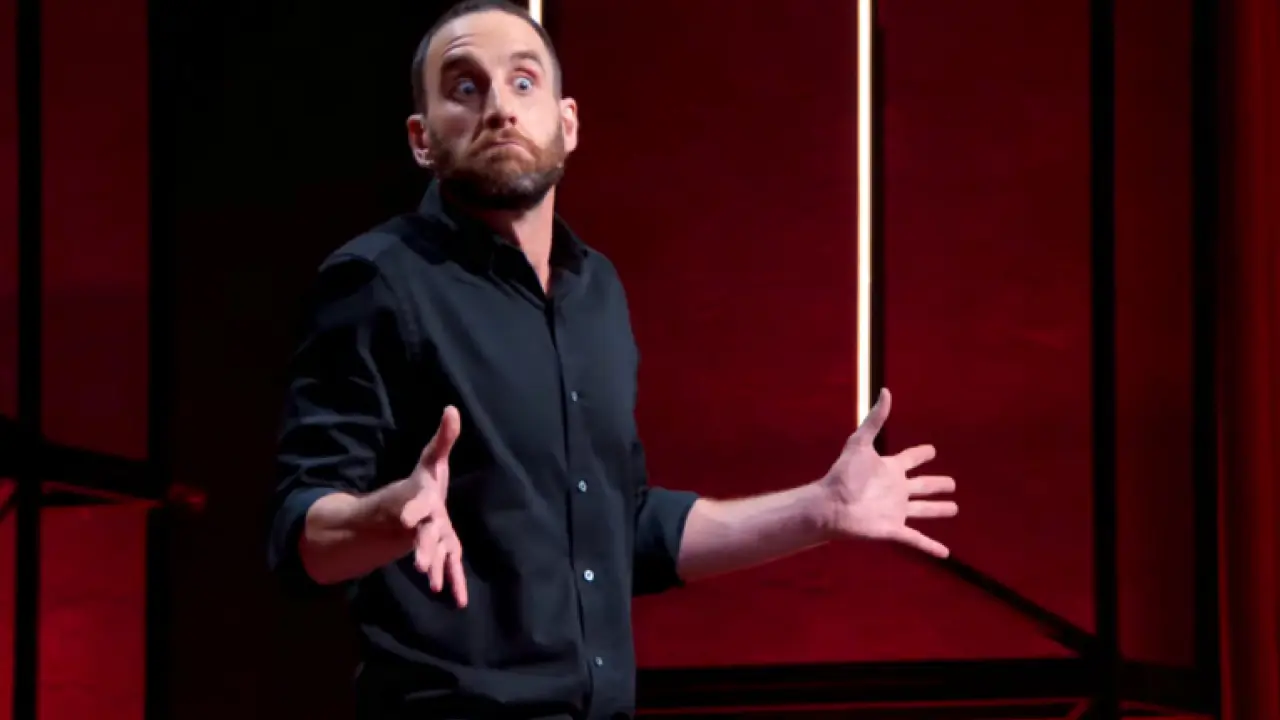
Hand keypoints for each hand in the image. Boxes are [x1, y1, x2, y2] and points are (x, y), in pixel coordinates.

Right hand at [399, 405, 467, 606]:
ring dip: (433, 567)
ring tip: (434, 584)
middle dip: (422, 547)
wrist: (405, 510)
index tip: (407, 518)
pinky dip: (454, 583)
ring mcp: (429, 538)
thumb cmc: (422, 484)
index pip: (417, 502)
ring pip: (432, 553)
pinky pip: (448, 568)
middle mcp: (423, 521)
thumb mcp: (430, 461)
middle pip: (422, 534)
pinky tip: (459, 601)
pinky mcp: (440, 551)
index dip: (412, 509)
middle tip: (420, 564)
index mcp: (421, 498)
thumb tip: (452, 409)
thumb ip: (443, 439)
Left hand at [819, 388, 957, 557]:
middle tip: (952, 484)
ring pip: (923, 510)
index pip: (910, 459)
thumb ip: (874, 419)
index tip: (931, 450)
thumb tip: (886, 392)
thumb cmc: (843, 474)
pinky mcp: (893, 528)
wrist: (830, 506)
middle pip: (922, 486)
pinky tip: (945, 553)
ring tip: (954, 508)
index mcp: (890, 469)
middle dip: (937, 485)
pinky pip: (917, 540)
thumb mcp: (859, 443)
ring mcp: (896, 510)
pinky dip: (931, 546)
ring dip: (938, 510)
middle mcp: (896, 490)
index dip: (921, 454)